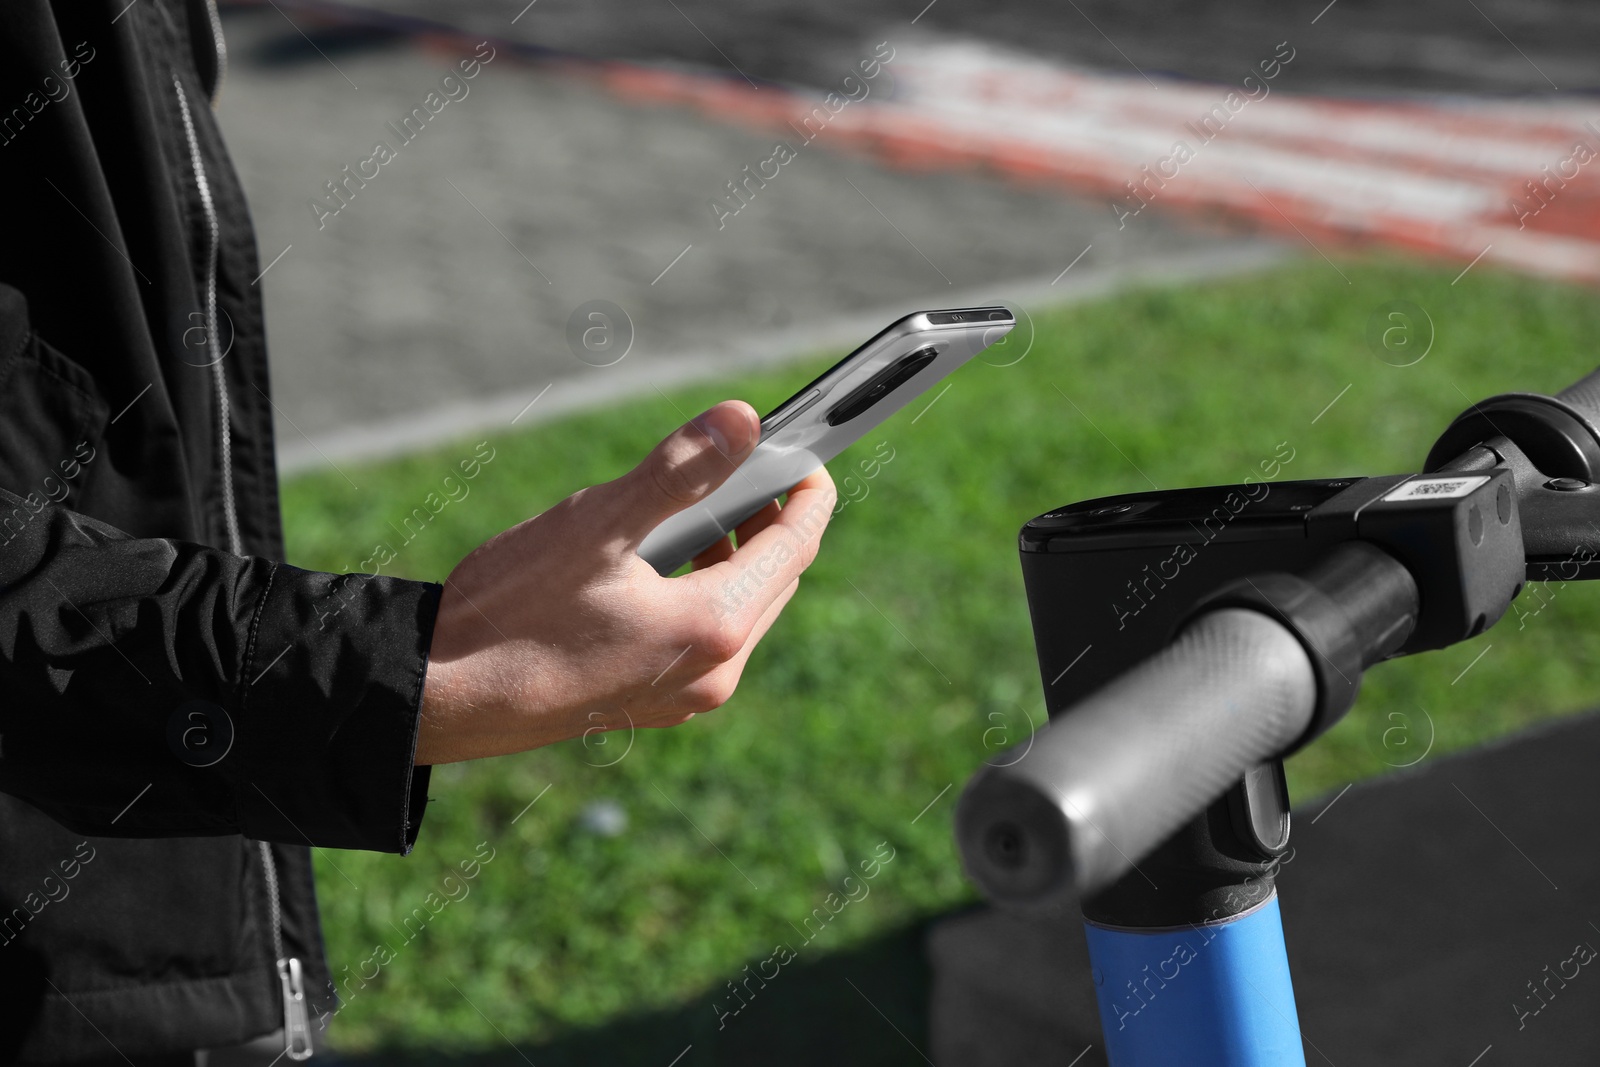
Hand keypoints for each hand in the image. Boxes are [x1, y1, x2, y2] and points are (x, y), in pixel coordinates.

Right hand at [415, 400, 835, 764]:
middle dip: (771, 520)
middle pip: (776, 580)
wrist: (443, 696)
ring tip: (698, 508)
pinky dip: (702, 592)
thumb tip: (744, 420)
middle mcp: (713, 673)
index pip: (796, 546)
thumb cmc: (512, 609)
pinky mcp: (651, 705)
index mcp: (714, 626)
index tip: (805, 451)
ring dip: (734, 556)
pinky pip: (704, 640)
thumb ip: (680, 471)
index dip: (808, 490)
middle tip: (747, 468)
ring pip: (742, 612)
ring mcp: (684, 697)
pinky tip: (657, 563)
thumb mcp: (598, 522)